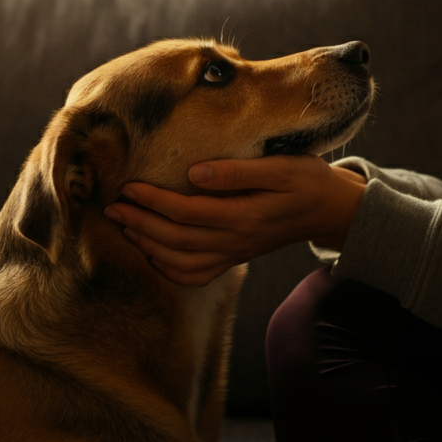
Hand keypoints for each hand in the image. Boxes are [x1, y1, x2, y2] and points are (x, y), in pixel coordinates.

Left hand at [104, 156, 365, 285]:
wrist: (330, 209)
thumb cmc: (306, 180)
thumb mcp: (280, 166)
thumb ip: (238, 172)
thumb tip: (194, 172)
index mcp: (243, 216)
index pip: (185, 211)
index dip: (153, 201)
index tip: (128, 185)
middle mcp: (235, 240)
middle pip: (175, 238)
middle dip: (139, 223)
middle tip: (112, 206)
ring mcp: (234, 253)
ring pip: (180, 260)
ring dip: (147, 244)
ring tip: (124, 224)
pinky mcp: (235, 258)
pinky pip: (196, 274)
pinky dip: (169, 269)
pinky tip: (153, 253)